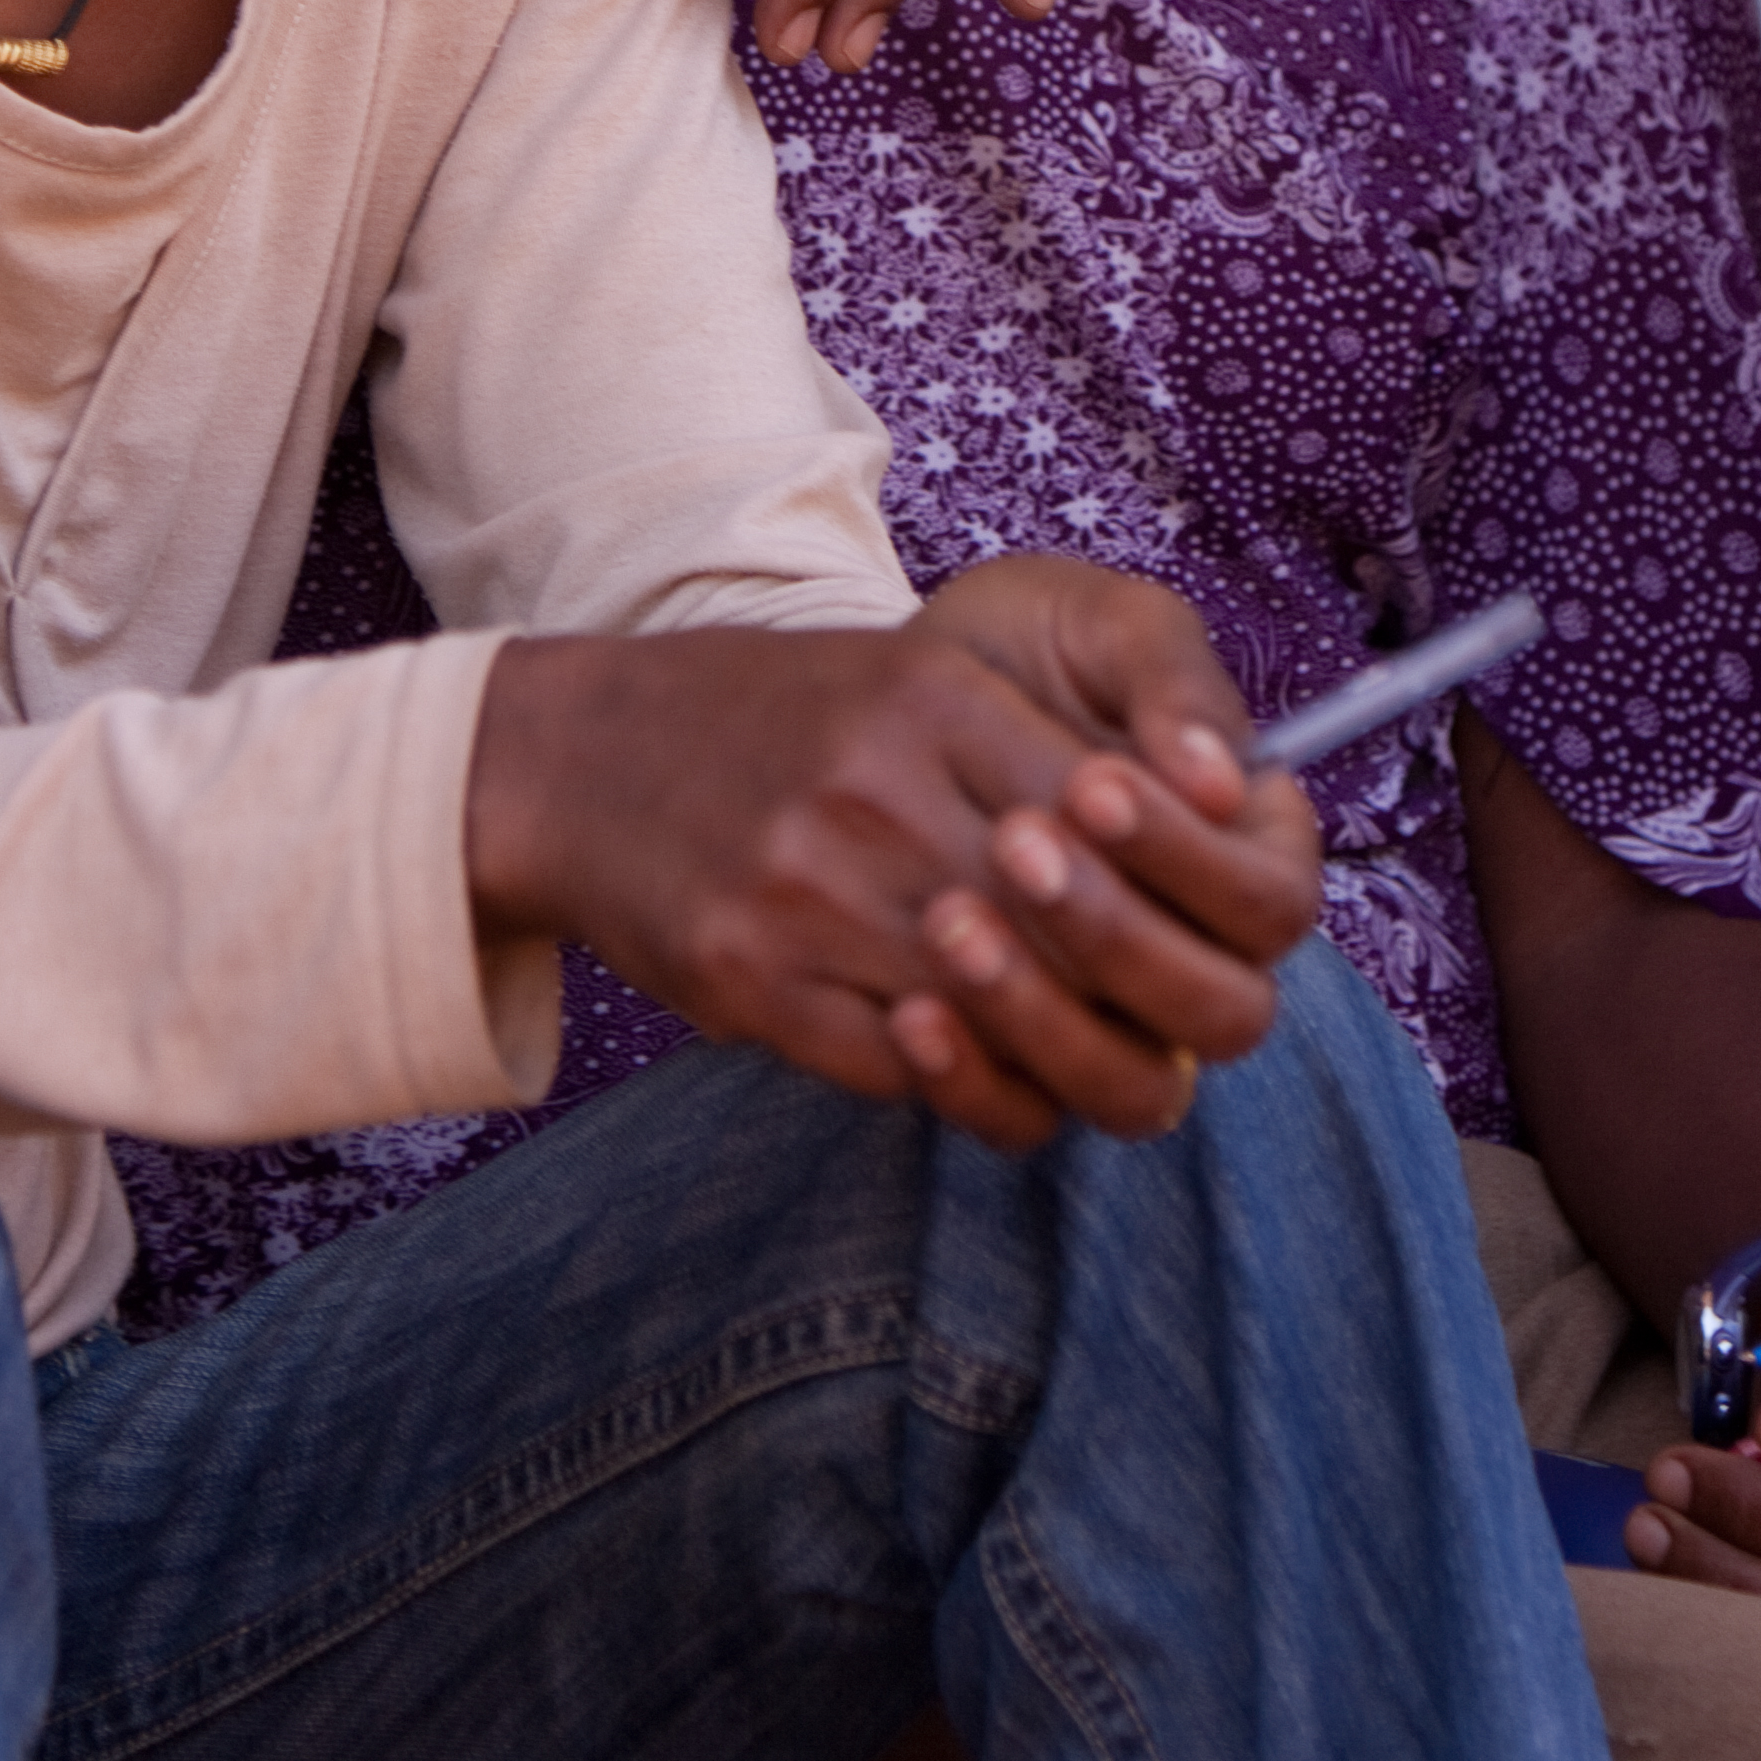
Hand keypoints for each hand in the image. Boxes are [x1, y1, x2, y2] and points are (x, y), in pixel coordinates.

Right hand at [464, 558, 1321, 1155]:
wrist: (580, 757)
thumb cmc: (768, 718)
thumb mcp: (900, 681)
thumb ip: (1027, 749)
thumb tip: (1180, 837)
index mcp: (929, 696)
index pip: (1106, 813)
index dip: (1158, 880)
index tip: (1174, 909)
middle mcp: (873, 788)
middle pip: (1062, 925)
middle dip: (1113, 975)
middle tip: (1139, 997)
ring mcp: (806, 891)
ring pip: (988, 1011)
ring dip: (1041, 1039)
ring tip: (1060, 1036)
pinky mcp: (752, 981)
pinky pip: (896, 1068)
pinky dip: (952, 1079)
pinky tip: (962, 1055)